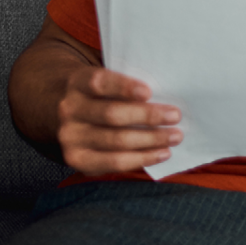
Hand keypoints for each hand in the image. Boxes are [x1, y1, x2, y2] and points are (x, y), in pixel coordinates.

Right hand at [57, 67, 181, 175]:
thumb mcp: (111, 81)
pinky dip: (141, 158)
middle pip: (111, 114)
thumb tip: (169, 95)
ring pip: (115, 141)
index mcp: (78, 83)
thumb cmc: (105, 94)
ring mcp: (70, 136)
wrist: (75, 113)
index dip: (123, 87)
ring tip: (175, 137)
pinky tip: (161, 153)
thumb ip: (130, 86)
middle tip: (175, 116)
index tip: (148, 92)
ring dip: (151, 140)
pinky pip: (113, 162)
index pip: (99, 83)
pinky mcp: (76, 159)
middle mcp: (69, 109)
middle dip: (148, 116)